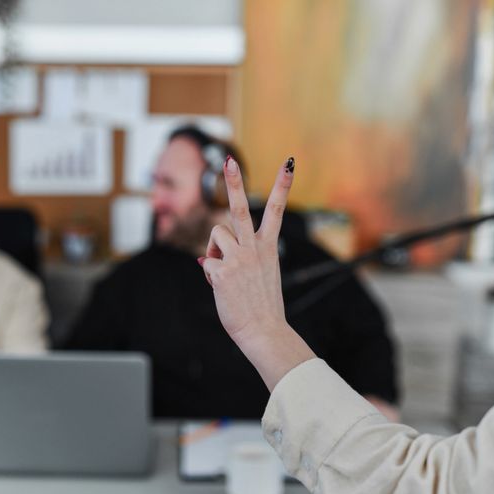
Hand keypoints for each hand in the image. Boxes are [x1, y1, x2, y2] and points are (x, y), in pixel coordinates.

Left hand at [199, 156, 314, 389]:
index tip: (289, 162)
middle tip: (228, 161)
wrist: (263, 330)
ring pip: (216, 234)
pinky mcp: (222, 271)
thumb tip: (204, 257)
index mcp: (268, 247)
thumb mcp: (258, 275)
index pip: (276, 210)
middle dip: (234, 182)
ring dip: (214, 248)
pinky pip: (206, 262)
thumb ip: (239, 259)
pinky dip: (210, 275)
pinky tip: (220, 287)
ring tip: (223, 269)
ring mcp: (238, 258)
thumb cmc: (260, 305)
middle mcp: (254, 248)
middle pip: (241, 208)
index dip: (282, 185)